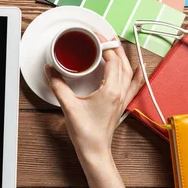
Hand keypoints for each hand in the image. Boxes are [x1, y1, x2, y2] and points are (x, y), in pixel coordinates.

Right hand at [44, 35, 144, 162]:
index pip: (112, 60)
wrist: (95, 150)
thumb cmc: (85, 132)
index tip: (94, 37)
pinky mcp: (121, 104)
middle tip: (102, 37)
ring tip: (113, 47)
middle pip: (123, 62)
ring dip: (122, 57)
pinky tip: (136, 69)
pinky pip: (133, 85)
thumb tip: (50, 70)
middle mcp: (120, 92)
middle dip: (113, 47)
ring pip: (129, 72)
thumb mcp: (68, 105)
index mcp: (110, 90)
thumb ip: (57, 85)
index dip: (104, 45)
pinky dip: (135, 74)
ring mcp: (123, 98)